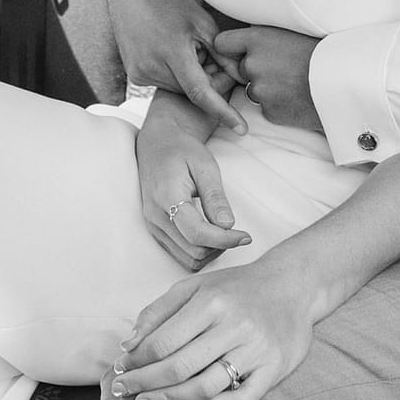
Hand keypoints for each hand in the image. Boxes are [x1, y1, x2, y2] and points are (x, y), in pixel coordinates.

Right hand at [109, 0, 245, 132]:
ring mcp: (140, 73)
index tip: (241, 129)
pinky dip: (175, 74)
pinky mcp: (134, 75)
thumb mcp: (203, 23)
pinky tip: (172, 52)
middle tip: (208, 54)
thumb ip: (223, 54)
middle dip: (206, 80)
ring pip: (178, 89)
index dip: (223, 112)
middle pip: (191, 91)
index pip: (201, 93)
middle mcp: (152, 67)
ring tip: (186, 48)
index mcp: (172, 52)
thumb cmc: (172, 3)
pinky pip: (164, 83)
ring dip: (189, 77)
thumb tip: (244, 78)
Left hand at [111, 261, 314, 399]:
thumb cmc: (236, 288)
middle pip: (179, 367)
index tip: (121, 369)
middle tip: (123, 391)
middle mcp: (235, 325)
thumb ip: (158, 312)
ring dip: (170, 399)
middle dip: (144, 383)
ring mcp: (256, 349)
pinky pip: (241, 398)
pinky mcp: (274, 368)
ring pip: (205, 387)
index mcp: (212, 302)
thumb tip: (128, 345)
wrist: (292, 285)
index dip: (136, 360)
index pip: (163, 341)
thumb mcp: (194, 287)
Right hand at [135, 105, 251, 269]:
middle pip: (194, 251)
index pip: (198, 234)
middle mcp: (156, 216)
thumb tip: (228, 225)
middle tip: (237, 232)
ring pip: (187, 258)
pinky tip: (211, 235)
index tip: (246, 237)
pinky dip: (199, 251)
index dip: (226, 240)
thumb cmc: (182, 149)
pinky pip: (179, 254)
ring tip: (224, 233)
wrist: (156, 142)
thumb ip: (215, 196)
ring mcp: (153, 225)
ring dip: (211, 252)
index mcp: (167, 197)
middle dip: (221, 247)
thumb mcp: (205, 165)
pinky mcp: (155, 229)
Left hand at [210, 26, 321, 132]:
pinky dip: (280, 105)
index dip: (232, 48)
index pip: (223, 43)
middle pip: (242, 68)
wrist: (347, 80)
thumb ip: (267, 37)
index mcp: (257, 40)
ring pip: (255, 90)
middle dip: (257, 70)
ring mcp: (260, 91)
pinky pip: (268, 108)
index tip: (240, 50)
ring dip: (269, 88)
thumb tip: (251, 38)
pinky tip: (299, 98)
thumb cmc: (326, 51)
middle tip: (285, 67)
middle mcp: (253, 64)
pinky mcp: (269, 112)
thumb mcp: (293, 31)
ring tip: (297, 82)